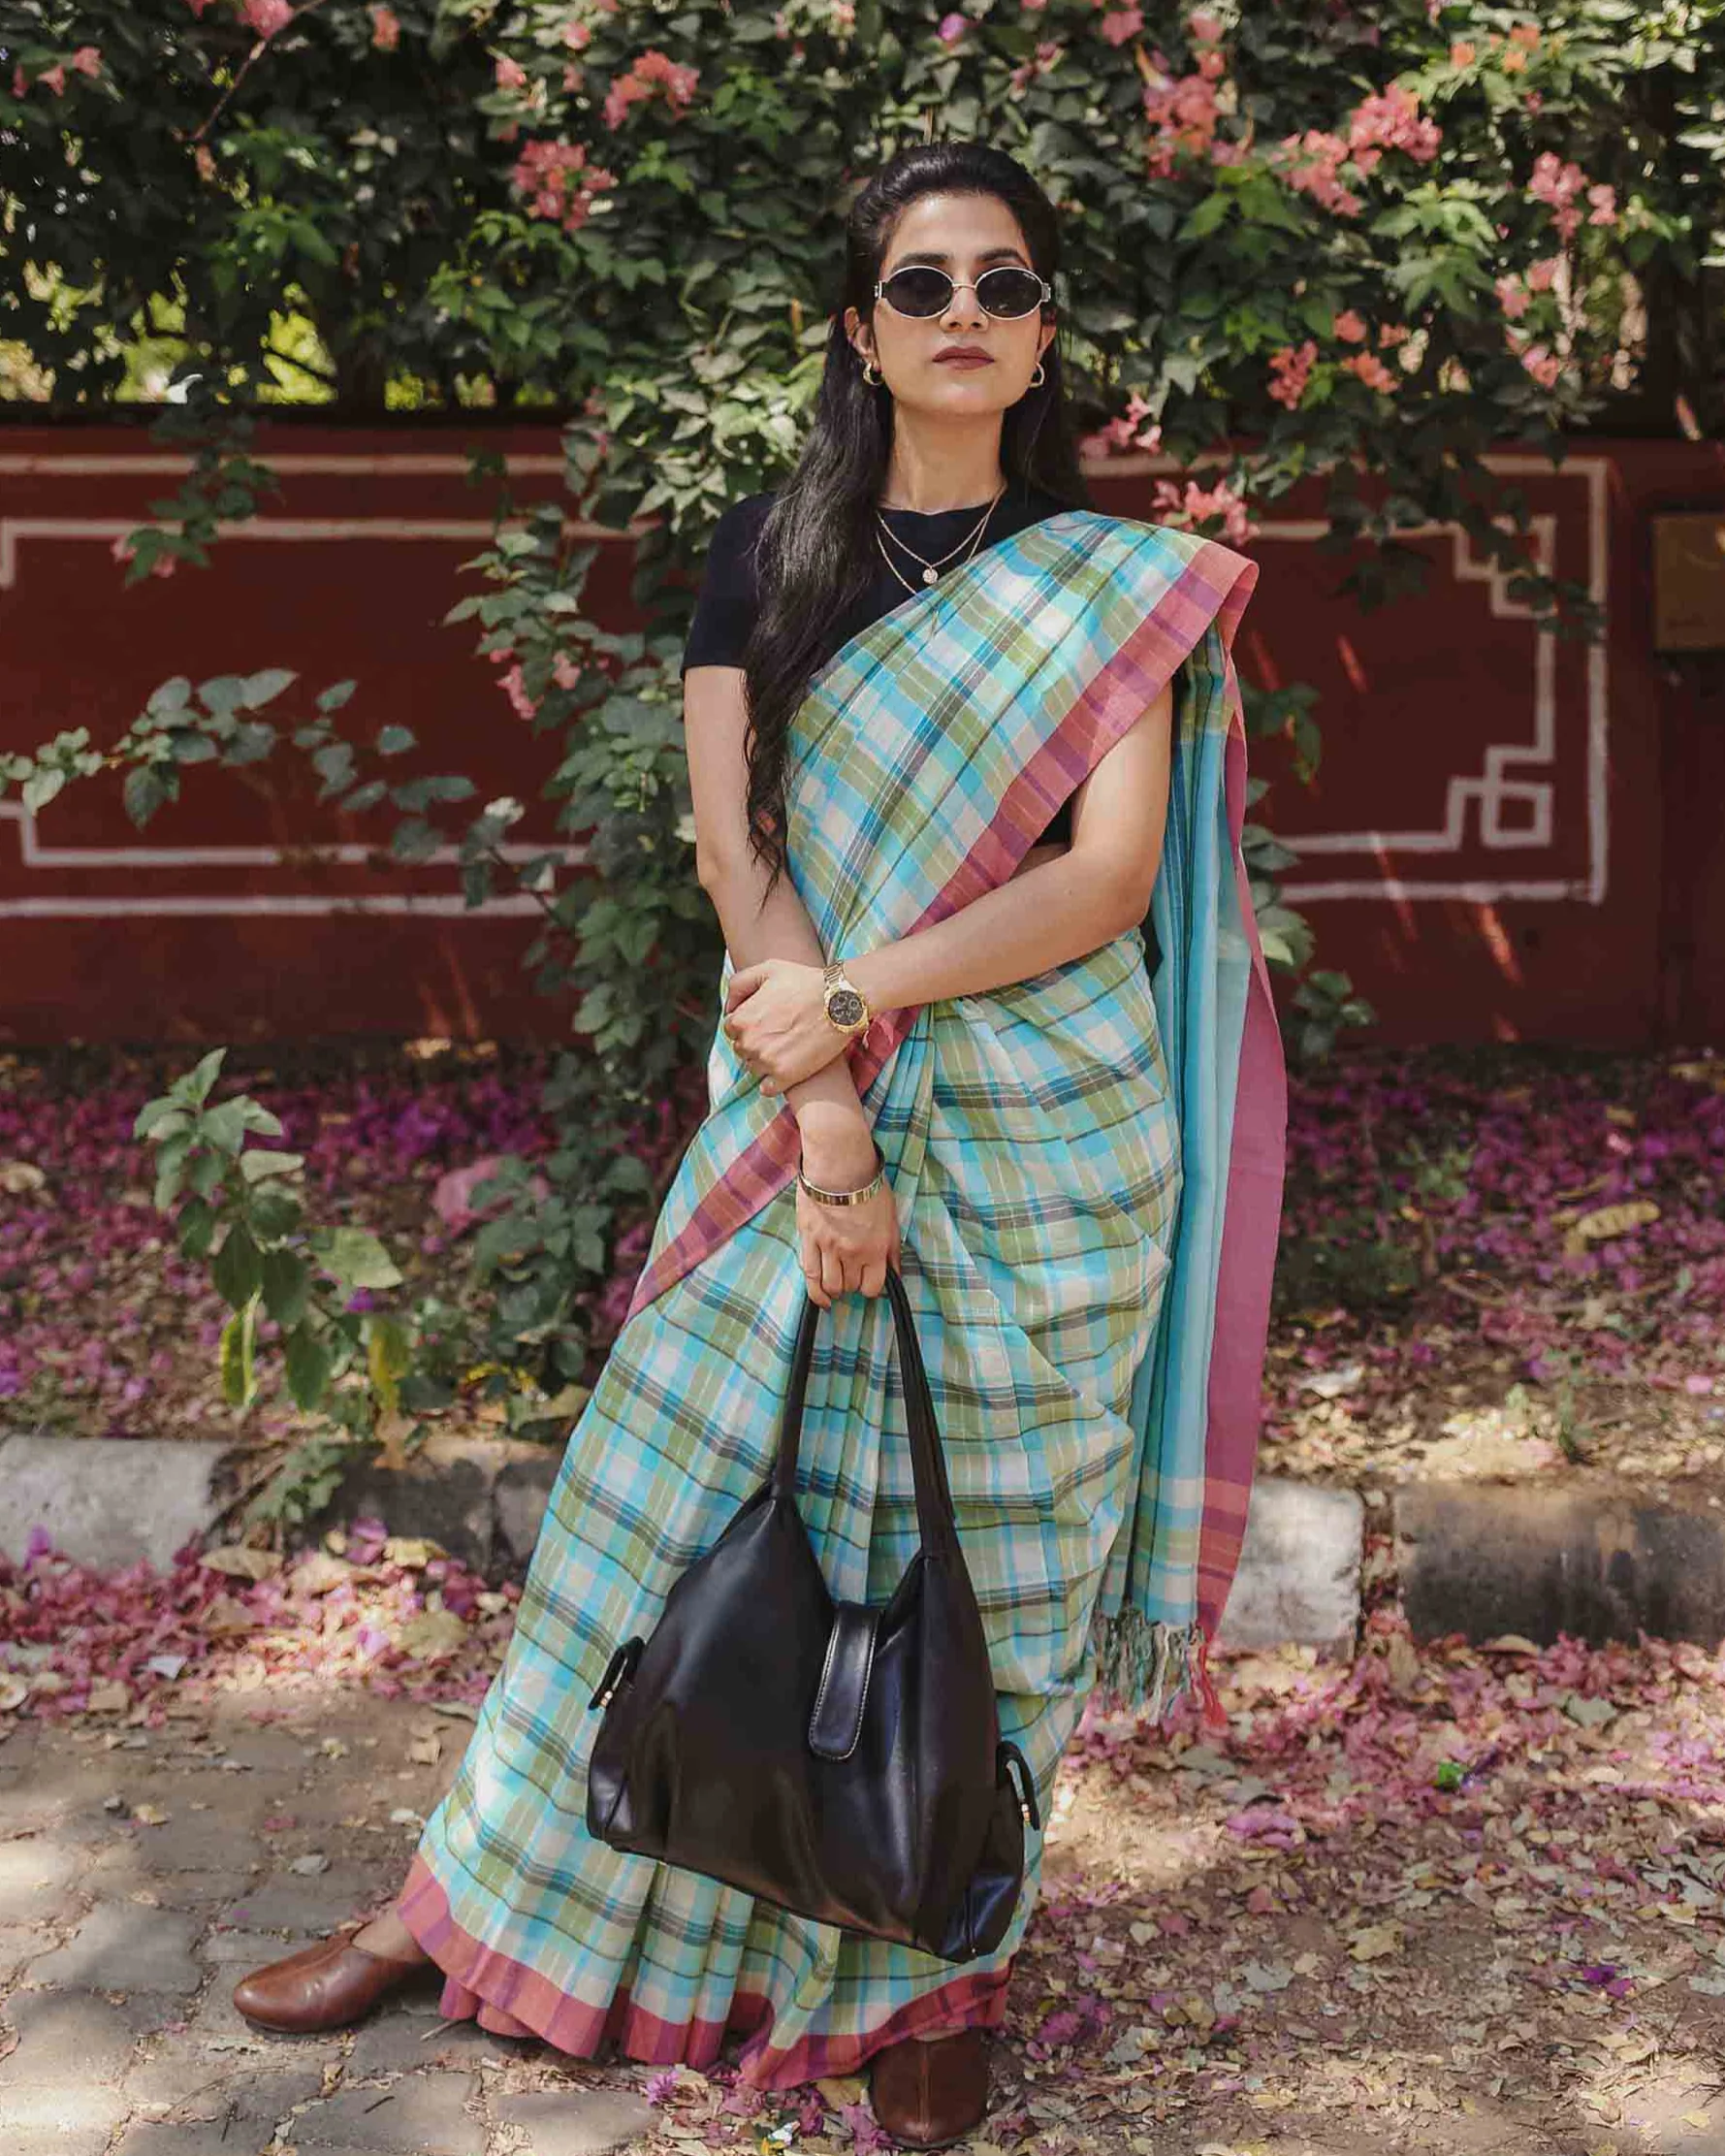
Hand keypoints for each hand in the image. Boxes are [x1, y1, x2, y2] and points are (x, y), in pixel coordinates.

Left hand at [723, 957, 854, 1096]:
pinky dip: (775, 1082)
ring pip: (754, 1069)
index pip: (732, 1030)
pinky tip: (789, 1066)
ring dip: (766, 1061)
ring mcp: (767, 1061)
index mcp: (741, 1019)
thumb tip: (728, 1008)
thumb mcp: (768, 969)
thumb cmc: (806, 982)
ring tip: (789, 1046)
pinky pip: (767, 1089)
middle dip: (757, 1043)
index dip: (749, 1025)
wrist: (841, 1001)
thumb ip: (739, 985)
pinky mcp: (785, 1076)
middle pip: (742, 1050)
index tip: (768, 1021)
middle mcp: (749, 1042)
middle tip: (781, 1032)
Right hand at [796, 1134, 899, 1305]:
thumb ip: (892, 1249)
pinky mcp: (809, 1239)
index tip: (869, 1282)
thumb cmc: (868, 1187)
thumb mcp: (891, 1218)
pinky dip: (815, 1291)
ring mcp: (828, 1247)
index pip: (873, 1286)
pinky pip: (810, 1274)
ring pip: (830, 1285)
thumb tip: (895, 1273)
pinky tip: (820, 1297)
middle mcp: (852, 1252)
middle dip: (852, 1286)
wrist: (840, 1165)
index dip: (871, 1288)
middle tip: (852, 1276)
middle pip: (850, 1286)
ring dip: (835, 1290)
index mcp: (875, 1247)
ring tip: (836, 1287)